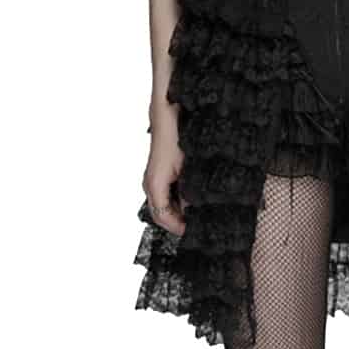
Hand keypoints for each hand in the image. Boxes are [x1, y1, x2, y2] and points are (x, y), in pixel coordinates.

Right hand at [143, 117, 187, 236]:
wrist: (167, 116)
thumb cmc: (176, 138)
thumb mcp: (188, 169)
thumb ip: (190, 192)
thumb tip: (195, 210)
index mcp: (155, 185)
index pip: (163, 218)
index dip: (178, 228)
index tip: (194, 232)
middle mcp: (150, 185)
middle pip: (162, 215)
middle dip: (178, 223)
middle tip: (198, 226)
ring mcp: (152, 180)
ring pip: (163, 206)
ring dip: (178, 212)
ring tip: (197, 215)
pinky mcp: (157, 175)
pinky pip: (165, 196)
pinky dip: (177, 202)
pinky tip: (192, 200)